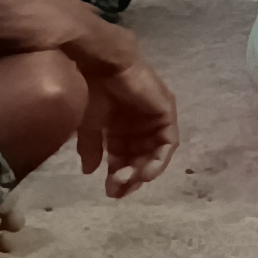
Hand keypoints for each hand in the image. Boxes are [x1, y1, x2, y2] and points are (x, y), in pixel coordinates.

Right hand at [70, 36, 180, 196]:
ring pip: (154, 154)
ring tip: (130, 181)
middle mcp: (141, 125)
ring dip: (142, 171)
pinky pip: (167, 143)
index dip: (118, 175)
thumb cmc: (94, 91)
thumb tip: (90, 172)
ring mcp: (155, 119)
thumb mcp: (90, 125)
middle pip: (140, 158)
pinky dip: (159, 159)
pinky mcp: (166, 113)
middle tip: (118, 190)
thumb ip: (92, 148)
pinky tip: (145, 172)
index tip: (110, 191)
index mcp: (123, 127)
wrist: (103, 66)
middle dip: (130, 176)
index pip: (125, 157)